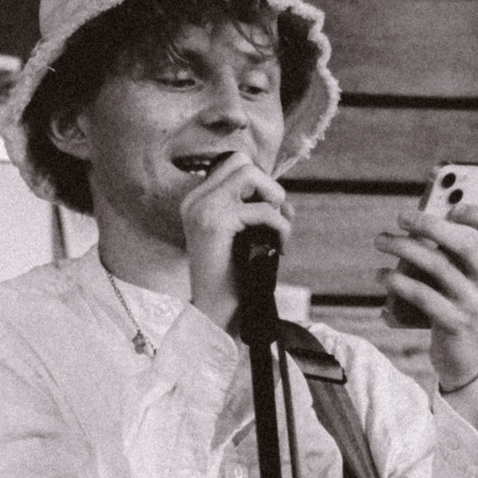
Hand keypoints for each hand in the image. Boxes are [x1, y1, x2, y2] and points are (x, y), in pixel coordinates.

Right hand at [182, 152, 292, 330]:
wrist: (215, 313)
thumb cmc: (231, 279)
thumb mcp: (239, 237)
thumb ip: (251, 211)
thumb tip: (283, 199)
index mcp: (196, 202)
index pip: (234, 165)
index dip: (260, 183)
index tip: (271, 212)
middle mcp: (194, 201)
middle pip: (242, 163)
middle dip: (269, 187)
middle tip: (277, 219)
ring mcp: (202, 210)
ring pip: (250, 174)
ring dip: (275, 199)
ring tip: (279, 229)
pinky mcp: (215, 224)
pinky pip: (262, 210)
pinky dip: (280, 226)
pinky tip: (280, 247)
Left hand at [376, 202, 477, 392]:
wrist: (474, 362)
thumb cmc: (466, 308)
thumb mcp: (475, 280)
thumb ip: (463, 249)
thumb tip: (440, 207)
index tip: (454, 207)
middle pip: (464, 245)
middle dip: (429, 225)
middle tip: (401, 216)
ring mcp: (474, 305)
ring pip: (437, 267)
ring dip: (403, 248)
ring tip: (381, 240)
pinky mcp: (454, 325)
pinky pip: (423, 296)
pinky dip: (398, 282)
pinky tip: (383, 274)